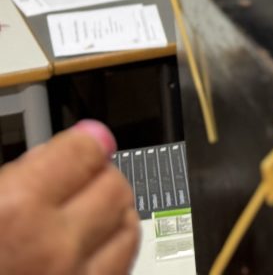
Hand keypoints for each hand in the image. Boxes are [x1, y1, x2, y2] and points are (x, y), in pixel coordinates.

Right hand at [0, 121, 139, 274]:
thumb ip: (14, 176)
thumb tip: (79, 143)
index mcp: (14, 212)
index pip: (86, 151)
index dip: (82, 144)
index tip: (81, 144)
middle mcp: (52, 248)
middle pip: (112, 186)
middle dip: (96, 178)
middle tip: (75, 181)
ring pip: (127, 226)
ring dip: (111, 214)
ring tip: (84, 213)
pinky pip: (120, 268)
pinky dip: (111, 252)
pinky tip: (88, 249)